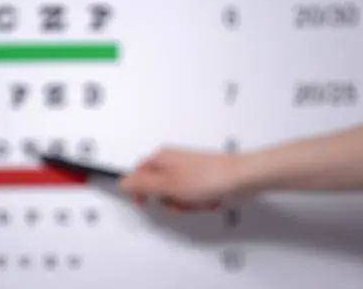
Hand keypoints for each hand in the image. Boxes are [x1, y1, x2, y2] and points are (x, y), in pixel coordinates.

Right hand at [119, 148, 246, 211]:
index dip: (139, 190)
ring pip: (174, 195)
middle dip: (168, 200)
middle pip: (156, 187)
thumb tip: (121, 182)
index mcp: (161, 158)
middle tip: (178, 200)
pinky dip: (197, 202)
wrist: (241, 178)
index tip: (144, 202)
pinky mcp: (201, 180)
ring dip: (184, 204)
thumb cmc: (208, 177)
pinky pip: (189, 197)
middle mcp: (173, 162)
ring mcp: (187, 171)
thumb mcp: (167, 185)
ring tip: (196, 200)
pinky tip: (206, 200)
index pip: (137, 174)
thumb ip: (141, 185)